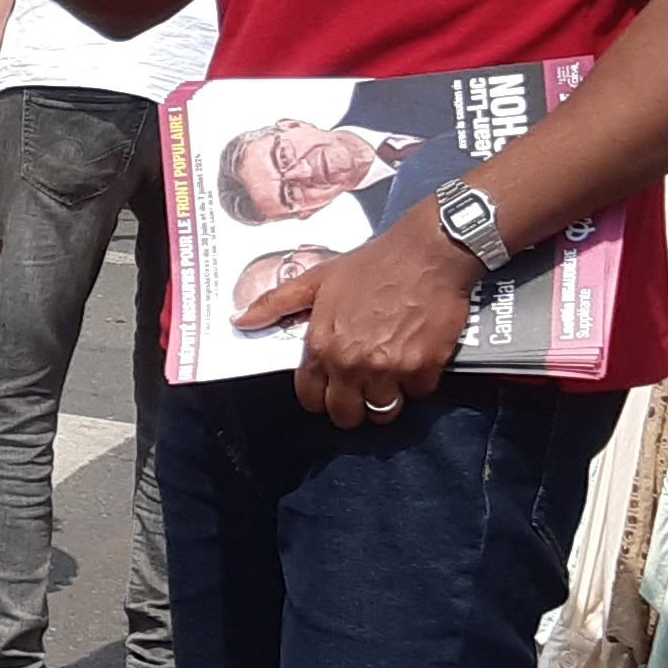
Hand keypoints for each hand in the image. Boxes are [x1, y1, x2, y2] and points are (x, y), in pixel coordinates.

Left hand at [291, 208, 476, 426]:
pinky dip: (419, 382)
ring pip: (383, 412)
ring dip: (387, 400)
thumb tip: (240, 320)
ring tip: (392, 378)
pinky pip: (418, 394)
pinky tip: (418, 358)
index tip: (332, 389)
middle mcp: (350, 362)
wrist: (427, 252)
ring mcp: (388, 368)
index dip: (320, 397)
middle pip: (345, 415)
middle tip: (364, 389)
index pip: (310, 398)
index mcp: (322, 345)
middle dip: (353, 407)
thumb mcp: (318, 279)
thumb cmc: (373, 264)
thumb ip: (277, 303)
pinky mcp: (423, 367)